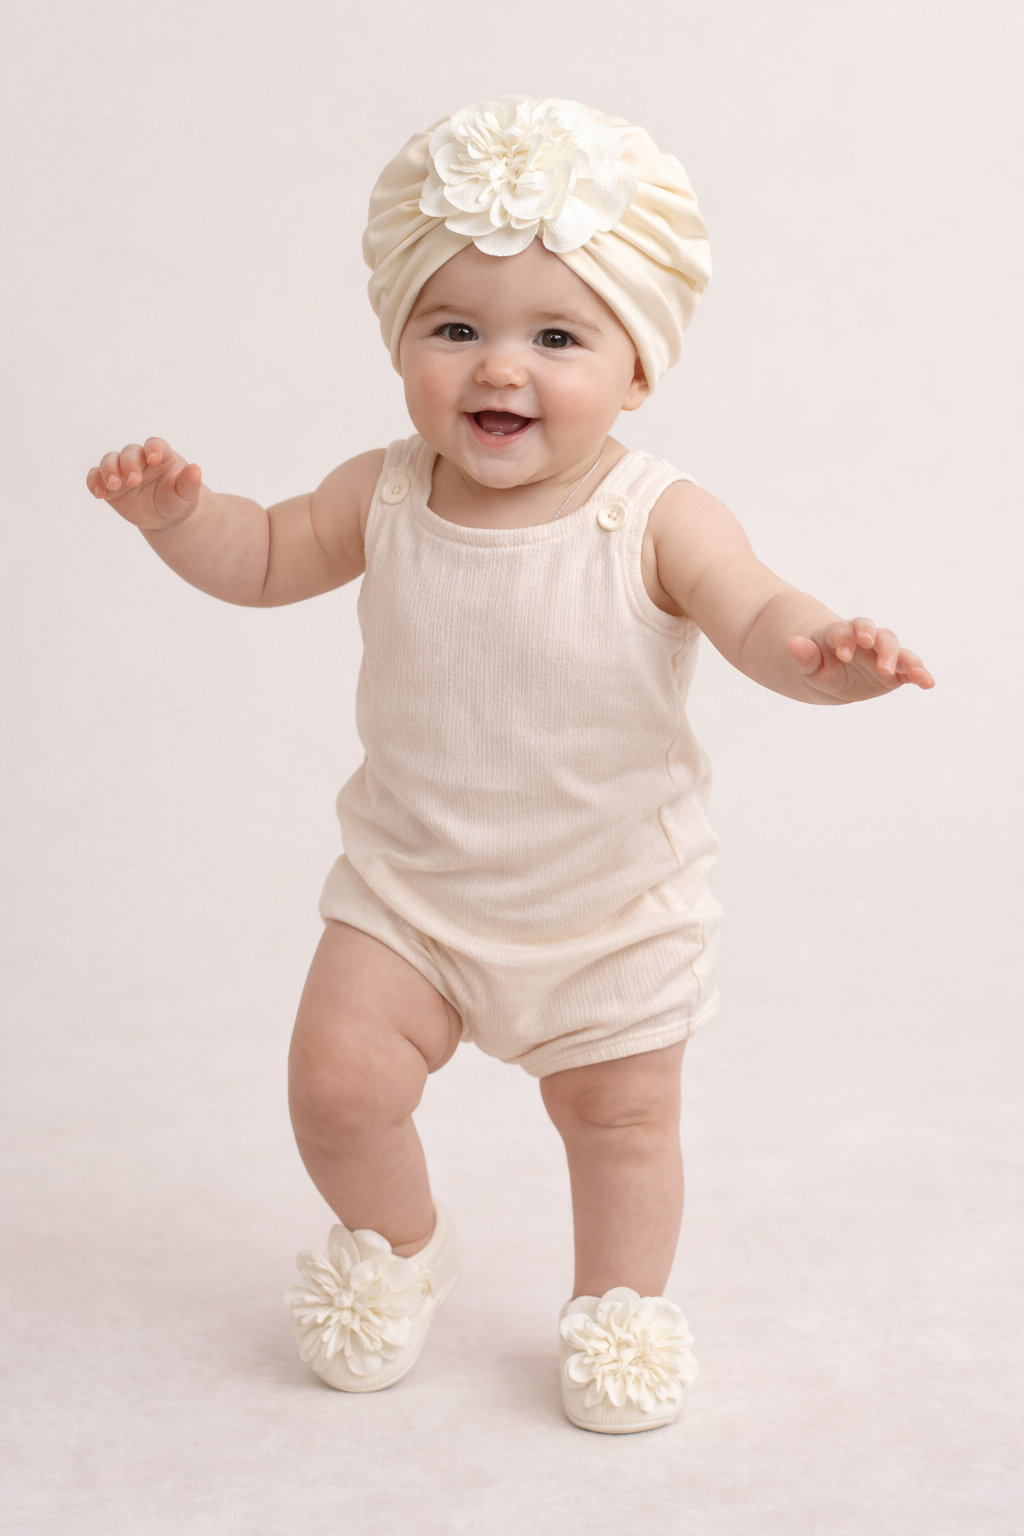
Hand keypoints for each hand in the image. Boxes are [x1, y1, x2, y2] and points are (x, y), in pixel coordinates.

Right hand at [86, 438, 203, 530]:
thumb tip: (195, 470)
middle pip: (129, 452)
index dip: (153, 448)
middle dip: (129, 464)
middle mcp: (140, 459)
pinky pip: (96, 477)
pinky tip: (98, 493)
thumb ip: (190, 483)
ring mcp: (122, 469)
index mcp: (161, 456)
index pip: (155, 445)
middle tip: (133, 481)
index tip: (153, 458)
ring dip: (108, 470)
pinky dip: (94, 481)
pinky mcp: (109, 483)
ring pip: (110, 461)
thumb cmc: (178, 501)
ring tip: (113, 486)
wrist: (165, 517)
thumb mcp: (187, 496)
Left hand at [786, 617, 933, 698]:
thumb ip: (804, 655)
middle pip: (879, 635)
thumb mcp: (809, 665)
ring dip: (905, 660)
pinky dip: (920, 674)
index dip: (847, 639)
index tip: (844, 655)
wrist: (834, 675)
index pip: (846, 630)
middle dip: (883, 649)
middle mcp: (866, 640)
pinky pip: (910, 668)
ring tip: (913, 672)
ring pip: (897, 649)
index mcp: (842, 634)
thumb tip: (791, 643)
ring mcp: (882, 653)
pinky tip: (928, 683)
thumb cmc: (819, 667)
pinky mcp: (895, 670)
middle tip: (881, 667)